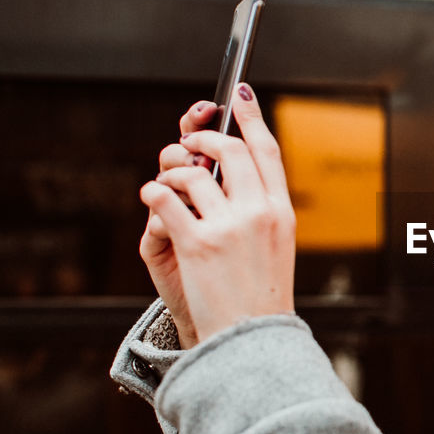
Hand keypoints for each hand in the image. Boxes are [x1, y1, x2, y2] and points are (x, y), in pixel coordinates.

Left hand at [139, 84, 296, 343]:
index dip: (251, 116)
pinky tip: (152, 200)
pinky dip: (152, 194)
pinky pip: (163, 199)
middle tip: (189, 142)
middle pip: (228, 151)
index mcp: (281, 212)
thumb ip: (260, 209)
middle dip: (202, 138)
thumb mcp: (275, 247)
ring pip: (191, 172)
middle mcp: (259, 213)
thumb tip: (229, 171)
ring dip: (172, 173)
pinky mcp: (196, 243)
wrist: (251, 340)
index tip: (239, 93)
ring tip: (167, 187)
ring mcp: (228, 227)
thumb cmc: (259, 297)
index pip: (267, 151)